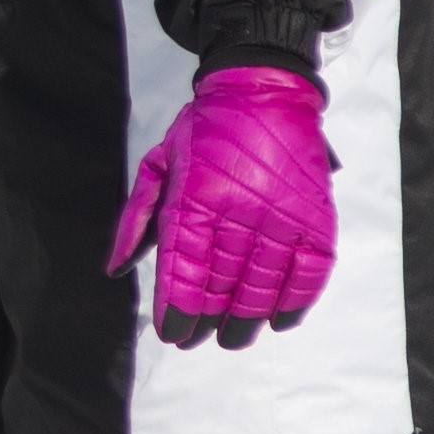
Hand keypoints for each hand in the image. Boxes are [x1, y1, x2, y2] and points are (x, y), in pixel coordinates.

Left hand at [108, 64, 335, 347]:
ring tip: (233, 339)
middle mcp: (241, 210)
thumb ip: (137, 220)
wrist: (261, 92)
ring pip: (265, 282)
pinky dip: (296, 300)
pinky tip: (280, 321)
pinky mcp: (316, 215)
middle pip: (224, 282)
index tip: (172, 333)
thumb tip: (118, 270)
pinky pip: (310, 270)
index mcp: (196, 198)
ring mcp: (282, 214)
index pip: (185, 267)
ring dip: (249, 318)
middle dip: (209, 319)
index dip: (178, 307)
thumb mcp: (157, 165)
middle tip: (198, 341)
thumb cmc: (203, 130)